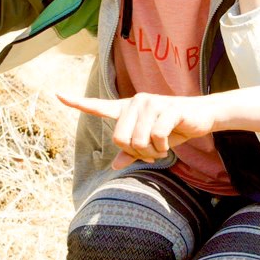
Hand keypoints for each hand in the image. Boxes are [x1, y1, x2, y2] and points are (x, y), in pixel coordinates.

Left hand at [59, 91, 217, 165]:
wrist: (202, 116)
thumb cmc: (173, 128)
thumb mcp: (151, 142)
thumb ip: (132, 151)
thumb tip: (115, 165)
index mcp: (128, 108)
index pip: (98, 105)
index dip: (77, 102)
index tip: (57, 94)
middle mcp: (136, 102)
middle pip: (119, 139)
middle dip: (136, 152)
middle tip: (151, 150)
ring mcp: (151, 103)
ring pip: (138, 141)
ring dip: (151, 152)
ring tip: (161, 146)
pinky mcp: (167, 109)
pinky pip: (156, 138)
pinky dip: (163, 147)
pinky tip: (169, 143)